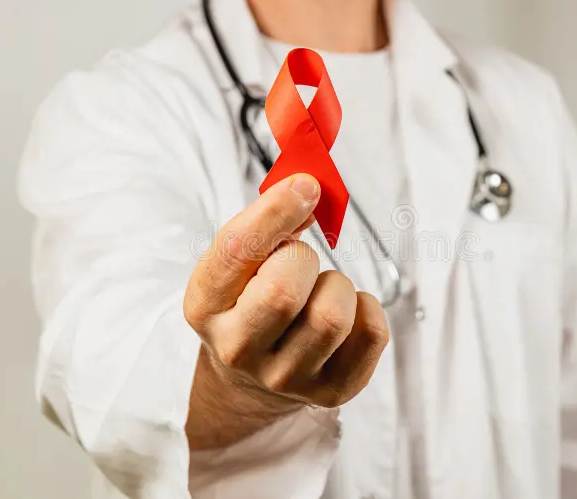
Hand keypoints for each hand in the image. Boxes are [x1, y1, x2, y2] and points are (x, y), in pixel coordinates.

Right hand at [184, 174, 388, 447]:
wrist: (251, 378)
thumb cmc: (248, 303)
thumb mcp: (238, 266)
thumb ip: (265, 228)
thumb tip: (309, 192)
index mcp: (205, 307)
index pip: (237, 252)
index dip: (274, 211)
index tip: (305, 185)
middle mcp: (238, 349)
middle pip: (284, 292)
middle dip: (302, 259)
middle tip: (297, 262)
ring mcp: (286, 378)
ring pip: (333, 316)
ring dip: (335, 286)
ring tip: (319, 292)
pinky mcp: (332, 391)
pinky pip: (372, 333)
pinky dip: (366, 308)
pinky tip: (344, 312)